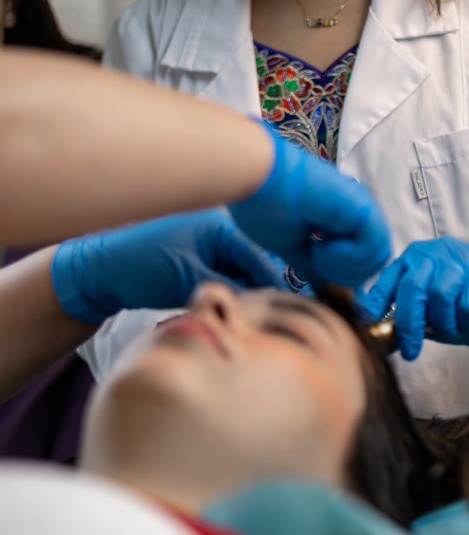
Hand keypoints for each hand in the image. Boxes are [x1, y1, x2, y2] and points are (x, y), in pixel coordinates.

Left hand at [51, 210, 285, 323]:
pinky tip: (235, 314)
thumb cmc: (141, 267)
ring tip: (255, 321)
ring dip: (247, 294)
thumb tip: (264, 307)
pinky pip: (225, 278)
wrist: (97, 273)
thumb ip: (230, 291)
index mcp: (220, 226)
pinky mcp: (197, 263)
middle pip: (254, 264)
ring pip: (240, 274)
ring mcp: (208, 247)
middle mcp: (219, 232)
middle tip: (273, 320)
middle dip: (263, 290)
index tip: (291, 310)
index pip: (259, 256)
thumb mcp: (189, 280)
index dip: (275, 284)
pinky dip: (231, 294)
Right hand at [229, 127, 391, 287]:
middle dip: (346, 275)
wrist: (258, 179)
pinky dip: (348, 257)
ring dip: (346, 267)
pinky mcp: (361, 207)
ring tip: (317, 252)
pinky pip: (373, 246)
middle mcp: (355, 214)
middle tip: (316, 261)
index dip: (342, 275)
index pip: (361, 260)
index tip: (314, 267)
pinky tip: (322, 246)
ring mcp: (361, 209)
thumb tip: (324, 287)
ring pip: (378, 256)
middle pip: (373, 261)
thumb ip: (311, 265)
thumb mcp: (291, 245)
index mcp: (341, 221)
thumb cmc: (266, 206)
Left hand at [357, 237, 468, 359]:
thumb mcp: (430, 312)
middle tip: (410, 350)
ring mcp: (463, 258)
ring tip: (452, 330)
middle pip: (414, 285)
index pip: (391, 276)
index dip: (377, 299)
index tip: (368, 321)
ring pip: (440, 294)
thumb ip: (410, 314)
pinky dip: (465, 321)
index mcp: (417, 258)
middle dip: (409, 322)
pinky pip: (467, 303)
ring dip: (444, 323)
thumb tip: (381, 331)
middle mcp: (437, 253)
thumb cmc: (463, 310)